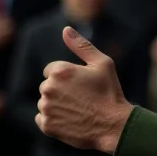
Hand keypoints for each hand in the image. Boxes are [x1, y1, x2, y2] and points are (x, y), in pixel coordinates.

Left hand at [36, 27, 132, 153]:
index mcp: (60, 71)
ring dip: (57, 104)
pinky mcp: (46, 126)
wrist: (113, 125)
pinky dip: (53, 119)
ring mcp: (46, 108)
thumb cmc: (110, 92)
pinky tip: (70, 120)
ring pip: (45, 102)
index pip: (51, 70)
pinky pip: (43, 118)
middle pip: (48, 86)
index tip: (82, 84)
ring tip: (78, 109)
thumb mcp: (102, 63)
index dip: (68, 77)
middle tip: (82, 97)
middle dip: (61, 90)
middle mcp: (48, 88)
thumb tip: (66, 30)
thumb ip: (81, 45)